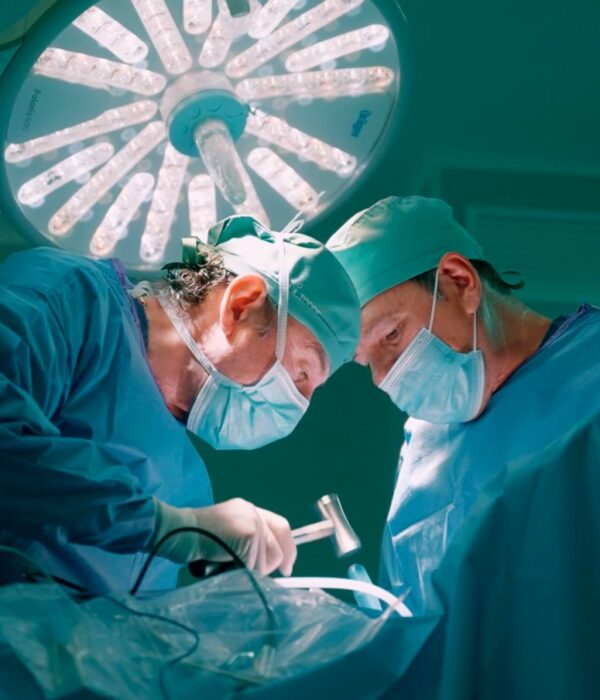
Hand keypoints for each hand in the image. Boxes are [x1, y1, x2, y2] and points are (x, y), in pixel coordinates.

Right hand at [151, 498, 296, 575]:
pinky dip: (242, 571)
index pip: (281, 527)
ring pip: (266, 561)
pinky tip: (225, 564)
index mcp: (249, 509)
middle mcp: (254, 513)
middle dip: (268, 567)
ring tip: (227, 564)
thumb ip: (245, 539)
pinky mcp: (249, 535)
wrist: (179, 531)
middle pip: (277, 548)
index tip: (287, 567)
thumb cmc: (194, 537)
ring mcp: (253, 522)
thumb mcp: (226, 532)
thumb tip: (265, 563)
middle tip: (253, 574)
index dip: (288, 548)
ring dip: (249, 571)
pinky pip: (254, 565)